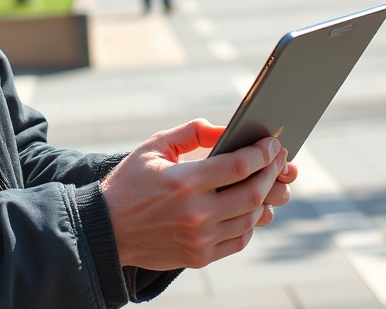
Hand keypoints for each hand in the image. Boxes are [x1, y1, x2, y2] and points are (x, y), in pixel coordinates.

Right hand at [101, 120, 295, 270]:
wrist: (107, 229)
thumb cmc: (130, 183)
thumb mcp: (154, 147)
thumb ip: (191, 133)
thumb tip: (225, 130)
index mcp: (183, 182)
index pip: (238, 166)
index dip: (262, 153)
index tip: (272, 144)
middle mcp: (195, 213)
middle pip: (253, 193)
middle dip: (272, 172)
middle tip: (278, 160)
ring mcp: (199, 239)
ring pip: (250, 218)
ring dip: (265, 197)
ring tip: (267, 181)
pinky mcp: (200, 256)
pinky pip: (239, 240)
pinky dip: (250, 222)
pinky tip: (248, 207)